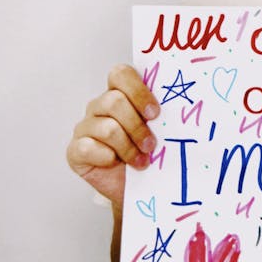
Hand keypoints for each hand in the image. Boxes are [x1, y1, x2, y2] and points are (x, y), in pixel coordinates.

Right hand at [66, 64, 160, 206]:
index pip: (121, 74)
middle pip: (113, 101)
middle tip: (152, 144)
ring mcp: (86, 127)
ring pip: (107, 128)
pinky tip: (115, 163)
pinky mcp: (75, 150)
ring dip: (128, 147)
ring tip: (141, 161)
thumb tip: (185, 109)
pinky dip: (107, 157)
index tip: (155, 113)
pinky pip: (87, 148)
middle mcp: (100, 106)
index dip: (138, 91)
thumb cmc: (149, 153)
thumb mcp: (160, 131)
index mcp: (120, 92)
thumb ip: (164, 115)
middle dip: (137, 126)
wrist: (137, 186)